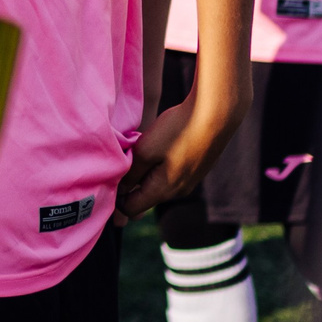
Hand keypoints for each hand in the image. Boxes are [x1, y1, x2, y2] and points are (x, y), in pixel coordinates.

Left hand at [119, 98, 230, 218]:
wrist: (217, 113)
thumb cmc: (178, 130)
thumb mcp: (145, 151)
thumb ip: (129, 173)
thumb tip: (118, 190)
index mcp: (163, 190)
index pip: (131, 208)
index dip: (115, 199)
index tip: (104, 182)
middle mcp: (178, 191)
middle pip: (144, 197)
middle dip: (128, 188)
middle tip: (115, 169)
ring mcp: (190, 179)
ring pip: (157, 184)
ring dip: (143, 175)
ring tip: (133, 155)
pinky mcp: (196, 166)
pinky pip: (170, 173)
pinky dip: (157, 167)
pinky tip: (154, 148)